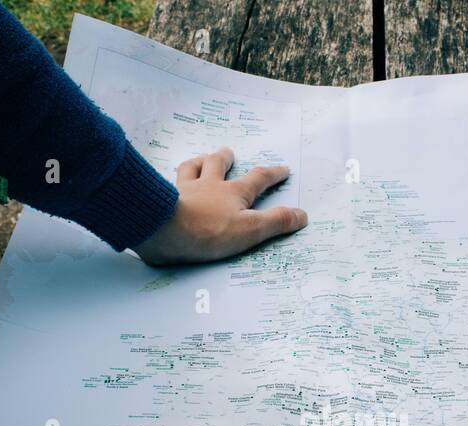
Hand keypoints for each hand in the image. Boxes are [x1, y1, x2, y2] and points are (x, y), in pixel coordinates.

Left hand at [134, 147, 307, 264]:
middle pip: (218, 165)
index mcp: (233, 192)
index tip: (282, 169)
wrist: (164, 229)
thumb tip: (302, 215)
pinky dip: (170, 180)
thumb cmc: (209, 231)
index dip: (272, 174)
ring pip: (191, 168)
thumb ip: (277, 222)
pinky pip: (167, 184)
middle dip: (226, 159)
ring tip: (200, 160)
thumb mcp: (251, 230)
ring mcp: (184, 191)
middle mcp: (208, 185)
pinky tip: (167, 183)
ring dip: (198, 162)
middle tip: (228, 153)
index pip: (258, 179)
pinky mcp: (164, 200)